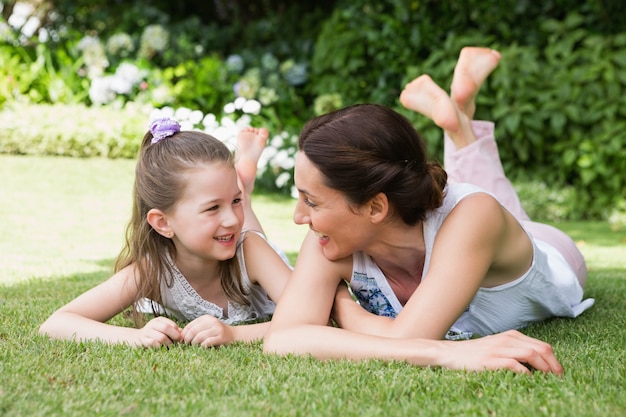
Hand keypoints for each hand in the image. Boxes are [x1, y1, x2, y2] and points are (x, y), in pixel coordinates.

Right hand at [137, 316, 181, 347]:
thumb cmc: (152, 335)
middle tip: (178, 343)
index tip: (181, 339)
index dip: (178, 332)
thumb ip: (172, 330)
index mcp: (158, 320)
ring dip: (168, 344)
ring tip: (170, 347)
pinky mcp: (142, 341)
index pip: (172, 324)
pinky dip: (159, 347)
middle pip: (167, 328)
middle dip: (174, 336)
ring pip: (162, 337)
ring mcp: (146, 332)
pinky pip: (153, 343)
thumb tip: (183, 333)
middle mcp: (152, 324)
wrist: (133, 338)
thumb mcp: (162, 330)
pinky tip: (161, 348)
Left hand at [181, 315, 233, 346]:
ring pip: (199, 337)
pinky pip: (207, 342)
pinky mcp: (221, 337)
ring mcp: (217, 329)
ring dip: (194, 344)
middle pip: (193, 331)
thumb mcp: (205, 328)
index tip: (182, 341)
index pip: (190, 326)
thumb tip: (178, 334)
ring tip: (194, 347)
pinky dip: (202, 346)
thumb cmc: (216, 333)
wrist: (234, 335)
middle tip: (187, 345)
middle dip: (187, 340)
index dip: (183, 334)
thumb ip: (194, 330)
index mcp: (206, 318)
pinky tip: (202, 348)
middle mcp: (212, 321)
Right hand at [441, 330, 562, 373]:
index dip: (554, 360)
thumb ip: (515, 351)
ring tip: (549, 380)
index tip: (558, 373)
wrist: (451, 353)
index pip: (542, 345)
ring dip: (545, 369)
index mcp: (512, 336)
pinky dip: (526, 373)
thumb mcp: (497, 347)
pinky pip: (516, 365)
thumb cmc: (475, 353)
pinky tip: (529, 380)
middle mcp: (508, 339)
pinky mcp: (492, 359)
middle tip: (559, 379)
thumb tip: (536, 364)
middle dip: (554, 365)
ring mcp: (500, 348)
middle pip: (542, 348)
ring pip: (532, 354)